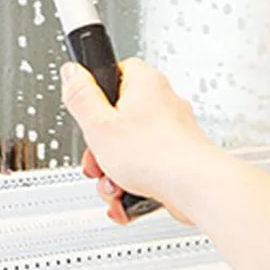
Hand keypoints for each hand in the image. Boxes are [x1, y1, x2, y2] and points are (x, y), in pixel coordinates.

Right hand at [62, 58, 214, 225]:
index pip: (113, 73)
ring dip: (113, 171)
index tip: (87, 114)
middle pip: (116, 119)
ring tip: (114, 184)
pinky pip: (145, 167)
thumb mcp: (99, 124)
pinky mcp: (177, 158)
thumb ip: (80, 96)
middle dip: (100, 148)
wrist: (196, 188)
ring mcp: (172, 132)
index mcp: (144, 84)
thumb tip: (72, 72)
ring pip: (129, 148)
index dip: (94, 98)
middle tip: (98, 158)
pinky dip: (133, 184)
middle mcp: (161, 103)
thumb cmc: (156, 155)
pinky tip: (127, 198)